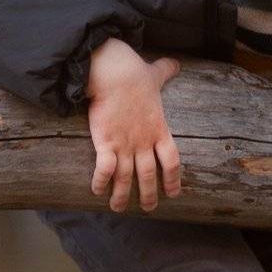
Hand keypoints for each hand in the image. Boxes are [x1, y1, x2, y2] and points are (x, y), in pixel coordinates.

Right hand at [86, 38, 182, 213]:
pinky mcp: (105, 142)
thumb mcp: (154, 74)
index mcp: (158, 129)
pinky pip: (104, 168)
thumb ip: (164, 72)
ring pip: (126, 177)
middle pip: (148, 175)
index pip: (171, 161)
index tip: (173, 193)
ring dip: (122, 195)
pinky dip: (101, 181)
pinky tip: (97, 191)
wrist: (114, 74)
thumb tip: (174, 63)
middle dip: (148, 195)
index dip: (173, 179)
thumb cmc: (134, 74)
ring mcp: (124, 144)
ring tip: (118, 208)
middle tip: (148, 208)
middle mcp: (143, 141)